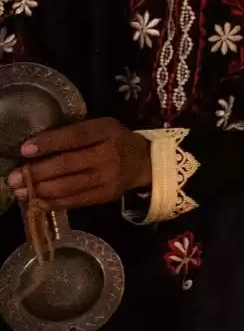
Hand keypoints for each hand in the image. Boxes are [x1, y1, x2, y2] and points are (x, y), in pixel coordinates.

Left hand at [7, 119, 151, 210]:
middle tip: (13, 178)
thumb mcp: (100, 128)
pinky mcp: (106, 195)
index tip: (24, 150)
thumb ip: (74, 134)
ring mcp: (109, 177)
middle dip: (36, 172)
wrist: (143, 162)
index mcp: (106, 131)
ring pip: (69, 185)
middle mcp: (109, 154)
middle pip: (68, 164)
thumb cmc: (112, 140)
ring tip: (20, 191)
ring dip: (40, 190)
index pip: (75, 136)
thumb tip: (34, 148)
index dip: (49, 143)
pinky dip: (53, 202)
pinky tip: (37, 201)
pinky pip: (76, 201)